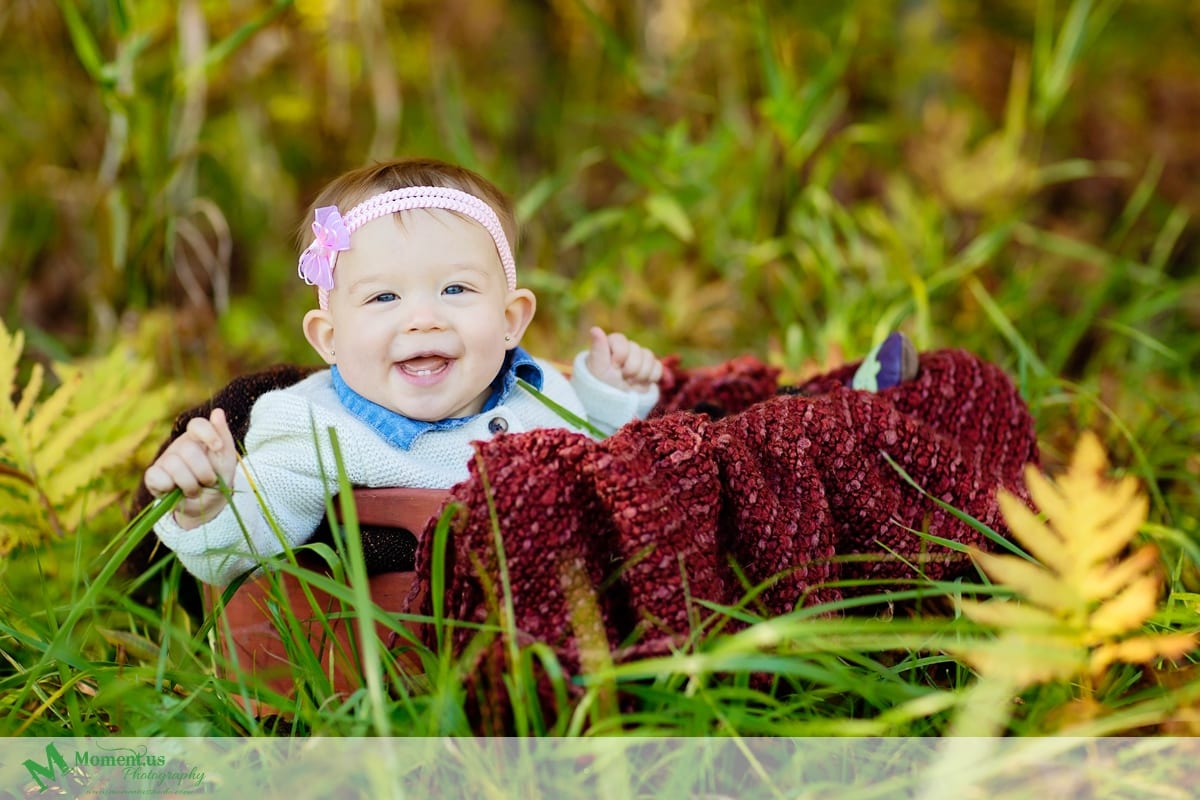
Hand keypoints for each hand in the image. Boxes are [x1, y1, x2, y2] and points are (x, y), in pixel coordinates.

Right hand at [143, 408, 237, 528]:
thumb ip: (223, 436)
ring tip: (195, 490)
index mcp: (197, 438)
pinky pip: (158, 477)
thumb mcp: (227, 459)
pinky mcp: (153, 476)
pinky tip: (175, 490)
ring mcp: (164, 460)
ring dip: (190, 484)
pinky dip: (170, 487)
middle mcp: (179, 446)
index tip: (218, 447)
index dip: (207, 433)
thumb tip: (217, 411)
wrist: (208, 505)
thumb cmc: (218, 477)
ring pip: (174, 465)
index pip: (196, 424)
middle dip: (203, 472)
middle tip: (209, 481)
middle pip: (188, 449)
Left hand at [585, 327, 662, 392]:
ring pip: (649, 358)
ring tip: (629, 382)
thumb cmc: (600, 385)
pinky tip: (639, 383)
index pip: (622, 341)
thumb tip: (595, 329)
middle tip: (621, 378)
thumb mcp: (598, 368)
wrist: (614, 405)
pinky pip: (658, 367)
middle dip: (630, 369)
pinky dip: (650, 378)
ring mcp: (639, 358)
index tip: (613, 367)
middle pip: (638, 350)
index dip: (620, 357)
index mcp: (612, 343)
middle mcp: (627, 347)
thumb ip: (598, 348)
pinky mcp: (650, 368)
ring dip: (640, 375)